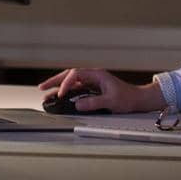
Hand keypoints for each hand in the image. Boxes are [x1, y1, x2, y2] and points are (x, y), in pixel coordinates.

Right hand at [37, 67, 162, 113]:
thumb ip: (94, 103)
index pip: (76, 74)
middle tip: (42, 87)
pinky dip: (66, 92)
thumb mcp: (111, 101)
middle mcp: (93, 76)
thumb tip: (77, 104)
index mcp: (97, 75)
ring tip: (45, 92)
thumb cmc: (128, 98)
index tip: (61, 94)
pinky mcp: (92, 89)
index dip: (66, 83)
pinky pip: (75, 89)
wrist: (137, 99)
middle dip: (55, 81)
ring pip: (71, 81)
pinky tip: (58, 97)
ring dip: (58, 86)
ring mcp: (92, 82)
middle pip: (70, 75)